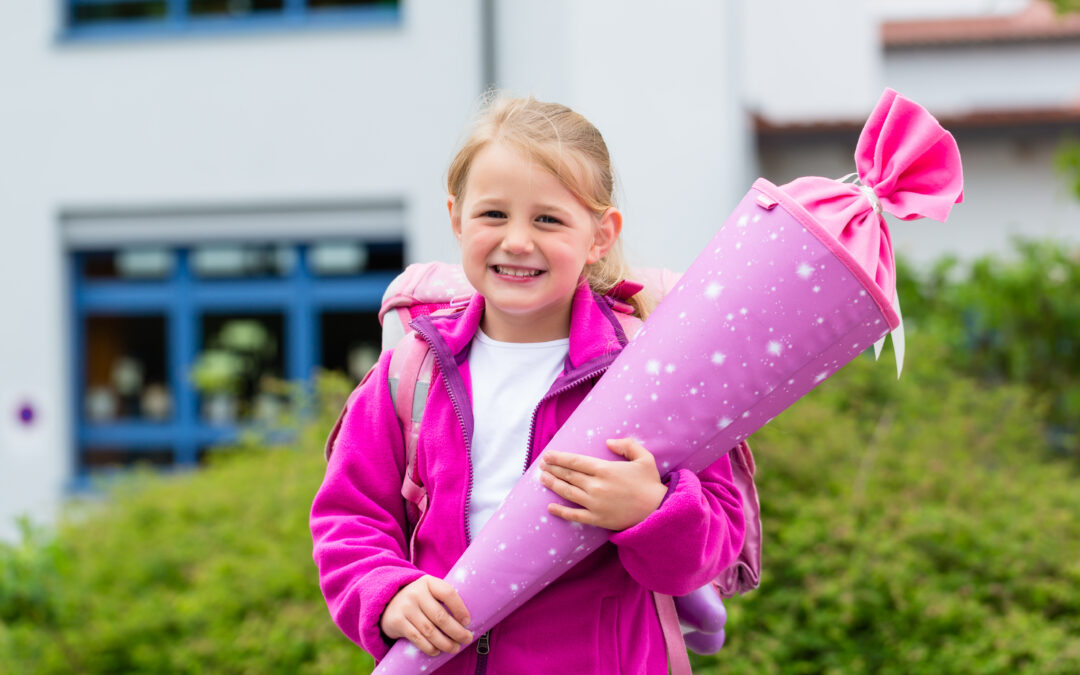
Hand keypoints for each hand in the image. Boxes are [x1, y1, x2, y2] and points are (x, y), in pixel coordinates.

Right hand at [380, 575, 472, 656]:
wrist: (389, 602)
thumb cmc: (419, 599)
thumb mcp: (430, 591)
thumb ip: (444, 600)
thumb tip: (466, 622)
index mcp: (428, 582)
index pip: (448, 593)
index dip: (460, 609)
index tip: (468, 622)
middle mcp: (416, 593)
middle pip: (440, 616)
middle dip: (456, 631)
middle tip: (466, 639)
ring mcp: (405, 607)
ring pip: (430, 630)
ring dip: (445, 643)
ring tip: (455, 648)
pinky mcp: (397, 622)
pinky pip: (417, 638)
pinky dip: (429, 647)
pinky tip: (437, 650)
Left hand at [539, 438, 667, 530]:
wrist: (658, 511)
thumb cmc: (650, 483)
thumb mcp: (644, 457)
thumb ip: (627, 445)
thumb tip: (608, 442)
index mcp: (604, 469)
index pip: (575, 462)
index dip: (559, 458)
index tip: (547, 455)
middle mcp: (596, 486)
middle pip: (568, 475)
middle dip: (553, 469)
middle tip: (541, 465)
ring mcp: (595, 504)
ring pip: (568, 492)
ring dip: (553, 485)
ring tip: (542, 479)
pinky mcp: (597, 519)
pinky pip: (574, 515)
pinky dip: (561, 511)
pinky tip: (550, 507)